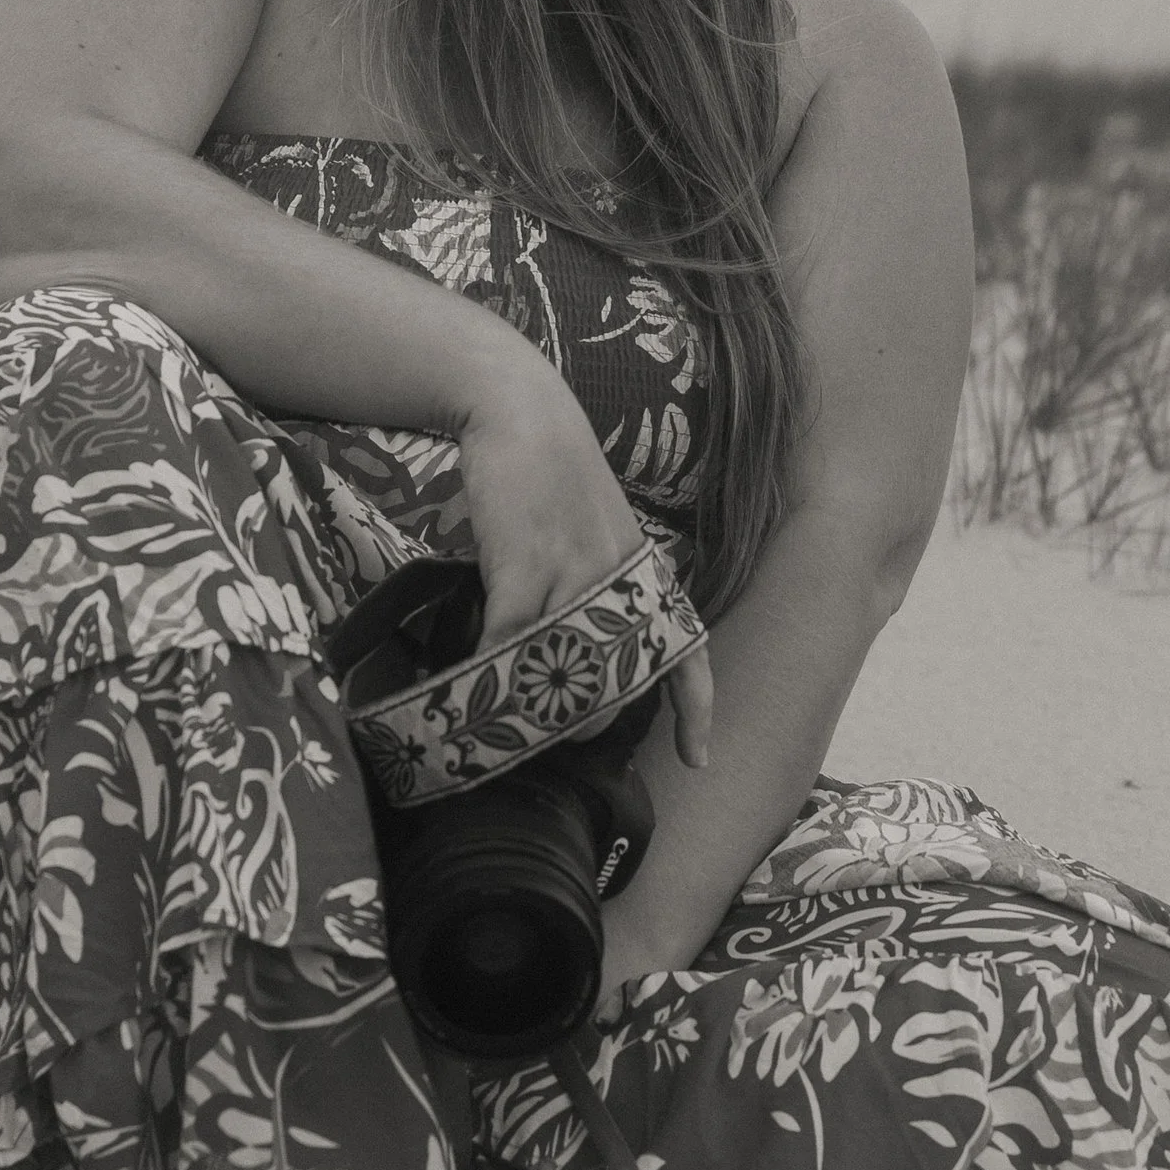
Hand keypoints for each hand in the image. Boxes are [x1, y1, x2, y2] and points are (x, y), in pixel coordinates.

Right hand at [452, 357, 712, 774]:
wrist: (521, 409)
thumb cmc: (553, 471)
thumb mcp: (598, 528)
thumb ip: (599, 582)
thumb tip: (578, 642)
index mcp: (643, 573)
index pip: (686, 653)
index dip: (694, 712)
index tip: (700, 760)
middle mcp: (621, 580)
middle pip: (615, 683)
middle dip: (583, 721)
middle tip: (546, 728)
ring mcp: (576, 574)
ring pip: (562, 672)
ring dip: (530, 704)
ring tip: (502, 714)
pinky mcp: (526, 566)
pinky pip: (509, 642)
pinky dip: (487, 665)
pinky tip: (469, 672)